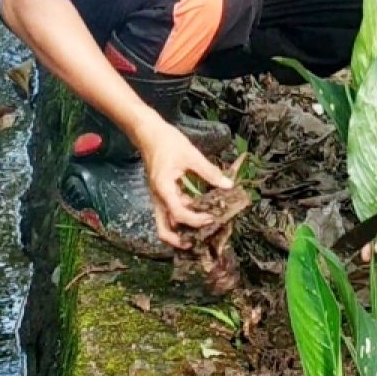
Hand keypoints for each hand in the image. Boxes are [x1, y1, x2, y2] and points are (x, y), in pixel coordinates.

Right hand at [132, 114, 233, 248]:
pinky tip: (199, 212)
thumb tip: (228, 185)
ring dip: (181, 230)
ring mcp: (159, 197)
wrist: (149, 133)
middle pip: (164, 230)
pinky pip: (170, 211)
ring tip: (201, 230)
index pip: (180, 214)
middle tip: (199, 242)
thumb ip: (209, 172)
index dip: (197, 220)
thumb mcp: (191, 155)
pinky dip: (182, 217)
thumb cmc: (168, 142)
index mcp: (164, 189)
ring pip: (166, 223)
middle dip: (180, 240)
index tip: (212, 218)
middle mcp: (158, 198)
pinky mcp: (162, 193)